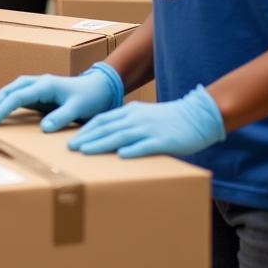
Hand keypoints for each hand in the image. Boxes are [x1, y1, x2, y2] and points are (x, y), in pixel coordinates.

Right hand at [0, 62, 123, 130]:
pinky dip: (4, 103)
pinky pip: (15, 96)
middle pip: (7, 91)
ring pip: (9, 91)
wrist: (98, 87)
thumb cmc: (89, 97)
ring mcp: (35, 86)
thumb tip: (44, 129)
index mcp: (44, 85)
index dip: (1, 109)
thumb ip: (61, 117)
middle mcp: (36, 82)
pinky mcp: (37, 92)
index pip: (16, 97)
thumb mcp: (79, 108)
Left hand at [69, 85, 225, 157]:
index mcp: (130, 111)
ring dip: (101, 143)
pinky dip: (133, 150)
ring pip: (120, 135)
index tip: (72, 139)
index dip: (86, 129)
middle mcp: (136, 118)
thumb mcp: (144, 115)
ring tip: (85, 151)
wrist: (197, 115)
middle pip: (106, 127)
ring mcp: (149, 129)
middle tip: (70, 147)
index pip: (102, 119)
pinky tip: (121, 156)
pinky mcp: (164, 140)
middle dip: (86, 137)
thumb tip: (109, 136)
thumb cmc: (168, 119)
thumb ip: (128, 123)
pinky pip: (146, 145)